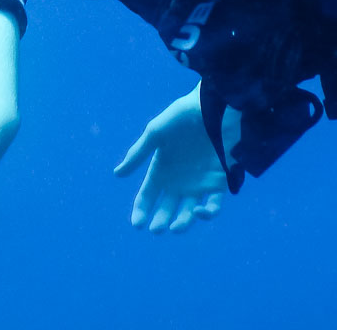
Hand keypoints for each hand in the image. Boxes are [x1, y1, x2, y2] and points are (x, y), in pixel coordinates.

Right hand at [113, 83, 228, 233]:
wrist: (214, 108)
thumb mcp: (156, 133)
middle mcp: (179, 180)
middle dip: (161, 221)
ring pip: (189, 212)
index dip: (141, 210)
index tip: (137, 224)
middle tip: (158, 228)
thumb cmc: (182, 117)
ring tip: (176, 227)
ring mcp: (199, 183)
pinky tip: (200, 211)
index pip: (147, 196)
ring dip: (183, 222)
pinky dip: (208, 212)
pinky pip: (214, 204)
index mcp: (161, 170)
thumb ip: (138, 154)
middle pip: (167, 208)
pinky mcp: (220, 182)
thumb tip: (117, 174)